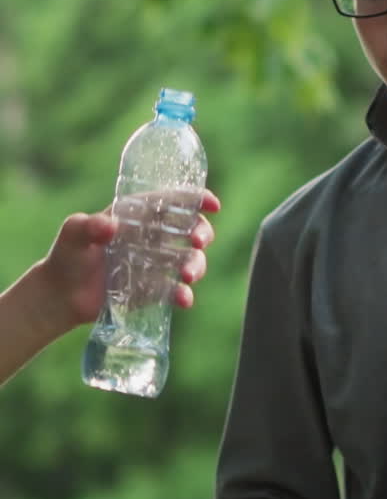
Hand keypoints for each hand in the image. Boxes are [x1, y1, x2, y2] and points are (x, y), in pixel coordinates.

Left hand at [42, 188, 220, 328]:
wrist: (61, 296)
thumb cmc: (67, 256)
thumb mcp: (72, 234)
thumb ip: (86, 226)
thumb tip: (110, 226)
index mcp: (137, 216)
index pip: (171, 201)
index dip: (195, 199)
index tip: (213, 204)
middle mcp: (152, 238)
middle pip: (189, 229)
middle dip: (202, 232)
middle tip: (199, 242)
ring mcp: (156, 265)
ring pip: (189, 260)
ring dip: (196, 265)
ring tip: (186, 276)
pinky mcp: (154, 291)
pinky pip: (175, 290)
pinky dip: (183, 294)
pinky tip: (183, 299)